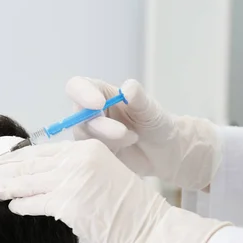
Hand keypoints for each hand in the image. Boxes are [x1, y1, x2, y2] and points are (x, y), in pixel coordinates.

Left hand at [0, 140, 229, 242]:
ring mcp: (72, 181)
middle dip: (3, 169)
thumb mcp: (101, 175)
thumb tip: (39, 176)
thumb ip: (72, 170)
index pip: (42, 150)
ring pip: (27, 181)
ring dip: (4, 186)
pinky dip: (21, 205)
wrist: (151, 229)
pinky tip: (10, 206)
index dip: (17, 156)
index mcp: (86, 149)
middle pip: (30, 163)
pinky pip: (35, 203)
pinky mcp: (68, 204)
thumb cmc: (127, 207)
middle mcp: (78, 159)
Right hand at [65, 77, 221, 190]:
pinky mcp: (94, 154)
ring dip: (108, 139)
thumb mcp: (151, 110)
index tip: (98, 103)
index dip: (81, 93)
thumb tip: (127, 87)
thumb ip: (139, 98)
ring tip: (132, 138)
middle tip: (124, 132)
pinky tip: (126, 151)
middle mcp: (91, 114)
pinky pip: (89, 156)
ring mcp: (91, 135)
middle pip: (78, 117)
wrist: (165, 152)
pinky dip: (106, 154)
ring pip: (84, 137)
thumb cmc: (156, 124)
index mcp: (101, 94)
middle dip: (101, 126)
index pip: (77, 87)